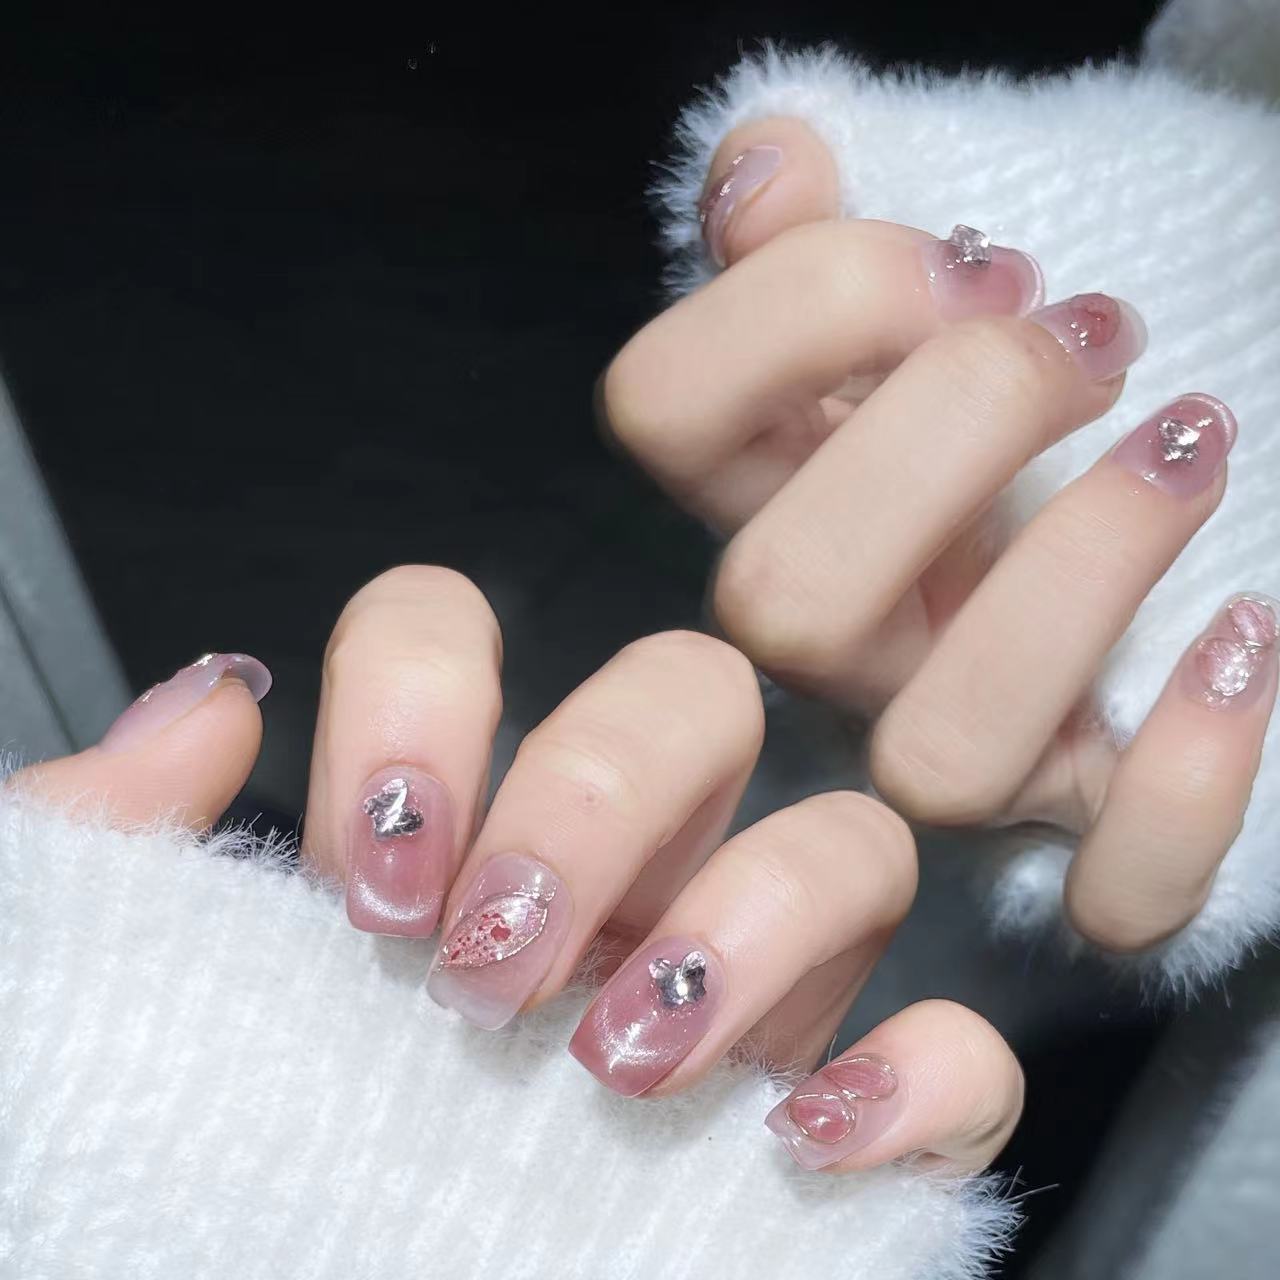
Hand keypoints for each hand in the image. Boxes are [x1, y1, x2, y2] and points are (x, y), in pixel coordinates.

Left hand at [13, 565, 1021, 1173]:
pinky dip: (923, 1074)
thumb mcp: (120, 1012)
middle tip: (494, 962)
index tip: (384, 861)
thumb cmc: (174, 1192)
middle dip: (603, 794)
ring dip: (752, 918)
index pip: (459, 632)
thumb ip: (117, 842)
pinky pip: (959, 1054)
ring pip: (847, 841)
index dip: (429, 690)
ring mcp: (734, 1004)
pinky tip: (811, 1137)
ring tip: (623, 1058)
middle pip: (692, 694)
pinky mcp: (837, 1144)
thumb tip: (213, 704)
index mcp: (446, 838)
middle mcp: (606, 890)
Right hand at [603, 117, 1278, 954]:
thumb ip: (821, 228)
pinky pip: (1107, 891)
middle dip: (949, 431)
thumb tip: (768, 166)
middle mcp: (835, 637)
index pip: (660, 414)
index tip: (968, 260)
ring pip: (939, 759)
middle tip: (1093, 338)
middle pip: (777, 602)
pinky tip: (1242, 634)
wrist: (1146, 506)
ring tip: (1193, 441)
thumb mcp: (927, 287)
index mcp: (770, 488)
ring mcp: (950, 737)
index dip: (801, 314)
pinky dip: (1184, 780)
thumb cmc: (1029, 392)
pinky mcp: (1085, 821)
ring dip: (1077, 578)